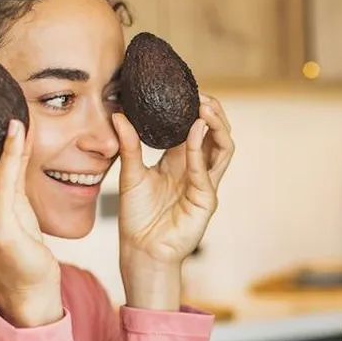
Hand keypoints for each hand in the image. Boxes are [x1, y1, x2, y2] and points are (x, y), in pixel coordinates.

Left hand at [112, 94, 233, 268]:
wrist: (140, 250)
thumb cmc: (137, 217)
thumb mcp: (130, 174)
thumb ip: (129, 145)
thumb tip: (118, 115)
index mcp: (181, 161)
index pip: (196, 129)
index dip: (194, 109)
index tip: (185, 90)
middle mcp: (197, 170)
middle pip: (217, 134)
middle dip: (213, 112)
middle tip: (200, 94)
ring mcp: (205, 184)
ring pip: (223, 148)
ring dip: (217, 126)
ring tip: (204, 107)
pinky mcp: (207, 200)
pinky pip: (208, 170)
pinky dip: (202, 149)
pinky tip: (194, 131)